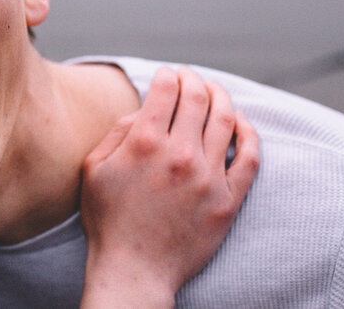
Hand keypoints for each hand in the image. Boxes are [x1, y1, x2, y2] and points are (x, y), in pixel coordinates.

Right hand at [78, 67, 258, 308]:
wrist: (134, 269)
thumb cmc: (108, 220)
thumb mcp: (94, 169)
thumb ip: (116, 133)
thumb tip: (142, 111)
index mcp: (143, 142)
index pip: (166, 89)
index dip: (167, 74)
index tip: (167, 74)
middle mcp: (179, 154)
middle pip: (198, 98)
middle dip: (194, 79)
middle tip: (190, 77)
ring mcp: (207, 177)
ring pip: (226, 120)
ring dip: (222, 97)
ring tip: (215, 92)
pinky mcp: (227, 200)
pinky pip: (249, 158)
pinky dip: (248, 134)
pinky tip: (242, 123)